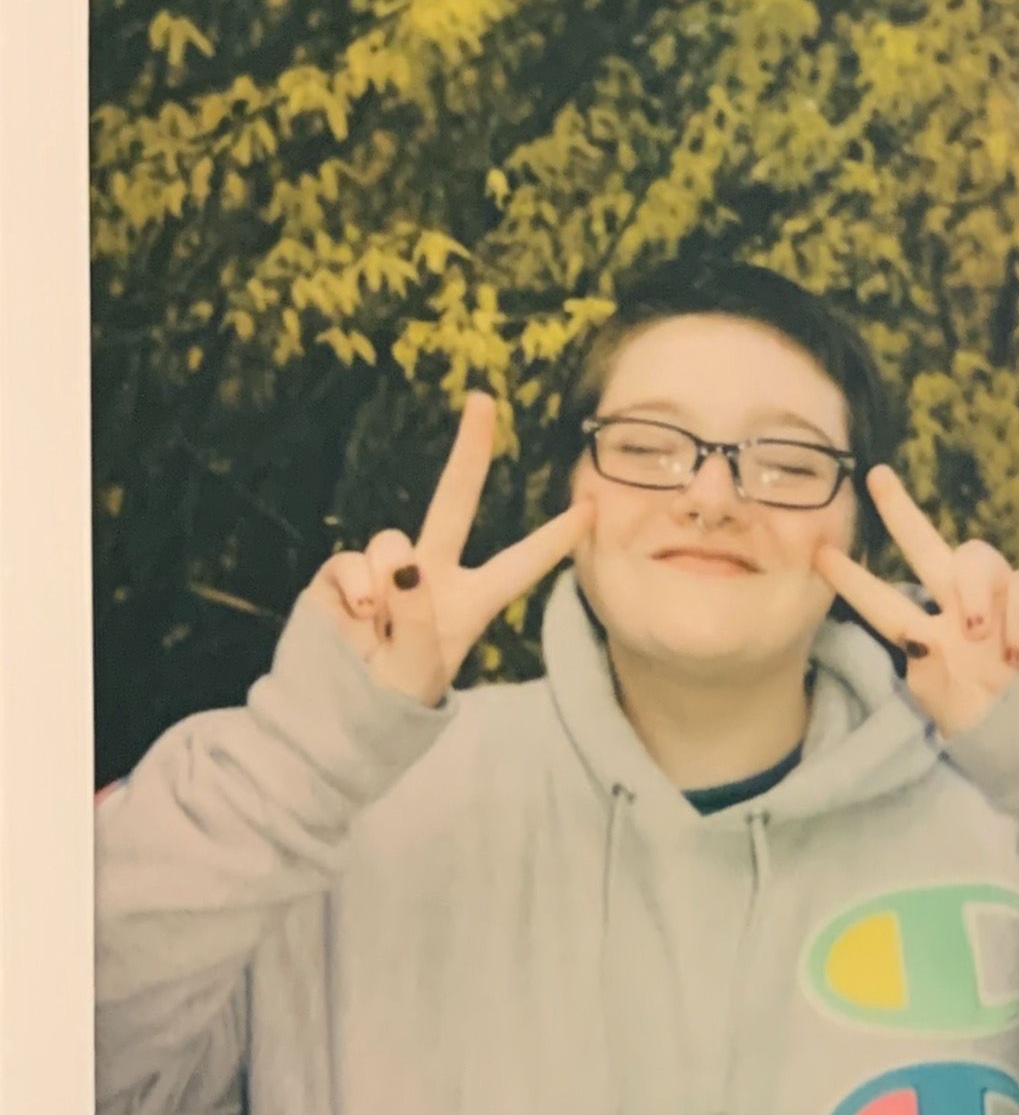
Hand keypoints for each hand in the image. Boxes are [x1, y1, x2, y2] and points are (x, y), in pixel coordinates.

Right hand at [304, 392, 593, 705]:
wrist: (332, 716)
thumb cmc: (388, 703)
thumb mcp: (420, 675)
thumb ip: (420, 621)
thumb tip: (402, 565)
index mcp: (468, 603)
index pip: (520, 566)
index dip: (554, 539)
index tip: (590, 509)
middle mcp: (430, 577)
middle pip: (453, 503)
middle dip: (469, 452)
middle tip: (484, 398)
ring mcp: (385, 572)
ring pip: (392, 544)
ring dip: (385, 589)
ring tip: (379, 633)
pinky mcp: (342, 575)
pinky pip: (351, 563)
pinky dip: (352, 592)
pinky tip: (354, 623)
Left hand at [814, 465, 1018, 736]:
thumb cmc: (1001, 734)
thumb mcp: (955, 719)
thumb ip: (930, 681)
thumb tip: (917, 639)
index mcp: (929, 638)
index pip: (883, 603)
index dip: (853, 581)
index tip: (819, 554)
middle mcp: (962, 611)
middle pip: (928, 548)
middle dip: (901, 511)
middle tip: (877, 477)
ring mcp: (1004, 603)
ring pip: (978, 557)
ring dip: (973, 588)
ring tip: (975, 631)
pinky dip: (1018, 614)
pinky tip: (1016, 650)